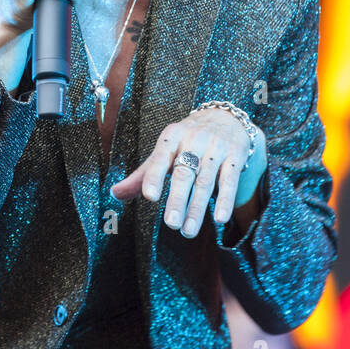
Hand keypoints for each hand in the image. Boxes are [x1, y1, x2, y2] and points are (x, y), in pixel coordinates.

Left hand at [111, 107, 266, 237]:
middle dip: (177, 199)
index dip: (154, 176)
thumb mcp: (165, 150)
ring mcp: (216, 148)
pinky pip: (230, 180)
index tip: (149, 196)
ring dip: (197, 208)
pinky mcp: (235, 156)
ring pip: (205, 181)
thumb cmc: (187, 140)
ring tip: (188, 231)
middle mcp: (193, 140)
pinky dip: (225, 200)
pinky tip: (220, 219)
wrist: (226, 117)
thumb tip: (114, 194)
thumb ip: (143, 174)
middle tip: (171, 224)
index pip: (160, 158)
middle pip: (184, 173)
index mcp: (171, 137)